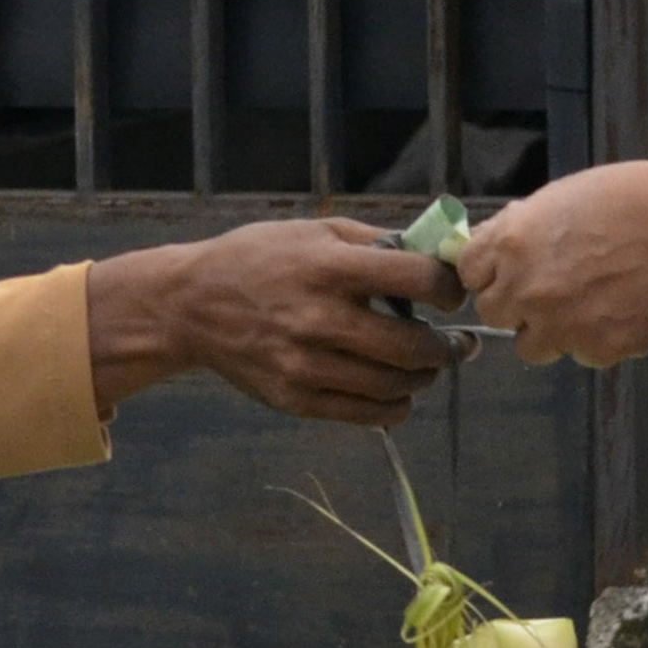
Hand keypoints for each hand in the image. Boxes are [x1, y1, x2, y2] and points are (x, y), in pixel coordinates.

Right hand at [88, 220, 460, 426]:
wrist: (190, 306)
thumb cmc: (259, 260)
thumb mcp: (315, 231)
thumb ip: (376, 244)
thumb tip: (436, 256)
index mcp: (329, 268)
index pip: (417, 280)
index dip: (449, 288)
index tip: (451, 293)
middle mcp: (319, 319)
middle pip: (413, 346)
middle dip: (447, 347)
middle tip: (457, 344)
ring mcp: (306, 365)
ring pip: (395, 385)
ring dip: (425, 377)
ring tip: (428, 365)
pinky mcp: (296, 399)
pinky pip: (366, 415)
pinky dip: (396, 407)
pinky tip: (401, 392)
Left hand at [458, 124, 647, 363]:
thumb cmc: (636, 198)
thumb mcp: (564, 196)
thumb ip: (525, 226)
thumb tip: (502, 242)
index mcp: (512, 243)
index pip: (467, 273)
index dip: (489, 272)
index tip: (508, 271)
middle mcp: (526, 289)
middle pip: (493, 313)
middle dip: (517, 304)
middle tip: (552, 289)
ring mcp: (561, 325)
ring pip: (531, 346)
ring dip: (550, 331)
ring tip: (589, 306)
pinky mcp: (598, 350)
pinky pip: (581, 355)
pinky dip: (596, 340)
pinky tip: (622, 312)